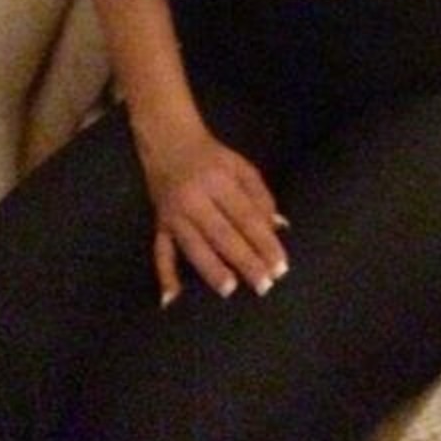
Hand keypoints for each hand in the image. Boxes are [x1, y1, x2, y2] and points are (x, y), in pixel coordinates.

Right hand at [142, 126, 289, 307]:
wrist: (168, 141)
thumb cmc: (212, 158)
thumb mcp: (241, 167)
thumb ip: (261, 197)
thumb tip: (278, 228)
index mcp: (219, 181)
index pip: (246, 217)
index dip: (264, 242)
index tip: (280, 266)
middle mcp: (194, 198)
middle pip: (222, 234)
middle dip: (245, 261)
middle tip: (264, 286)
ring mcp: (174, 214)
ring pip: (193, 246)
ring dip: (211, 269)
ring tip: (229, 289)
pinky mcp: (159, 224)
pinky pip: (160, 252)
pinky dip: (164, 275)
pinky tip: (170, 300)